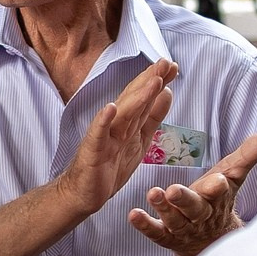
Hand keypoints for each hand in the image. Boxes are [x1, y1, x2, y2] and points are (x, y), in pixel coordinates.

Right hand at [55, 60, 178, 215]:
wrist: (83, 193)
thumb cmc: (108, 167)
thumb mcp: (139, 140)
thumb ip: (152, 117)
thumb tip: (167, 92)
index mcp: (128, 123)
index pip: (144, 97)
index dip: (158, 81)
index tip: (173, 65)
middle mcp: (115, 125)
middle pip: (134, 99)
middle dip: (150, 80)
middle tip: (165, 63)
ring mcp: (103, 136)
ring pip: (122, 114)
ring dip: (137, 96)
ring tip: (152, 81)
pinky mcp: (92, 151)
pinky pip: (98, 135)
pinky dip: (103, 121)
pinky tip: (110, 108)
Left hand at [130, 133, 256, 255]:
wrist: (212, 241)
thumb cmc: (218, 199)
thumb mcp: (232, 177)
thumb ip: (246, 157)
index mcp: (218, 198)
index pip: (220, 192)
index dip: (218, 188)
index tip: (217, 181)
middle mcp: (202, 214)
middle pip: (195, 208)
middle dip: (185, 200)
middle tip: (173, 190)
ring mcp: (183, 228)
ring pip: (174, 219)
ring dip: (162, 208)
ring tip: (152, 193)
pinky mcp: (166, 237)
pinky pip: (155, 232)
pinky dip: (144, 224)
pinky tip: (132, 215)